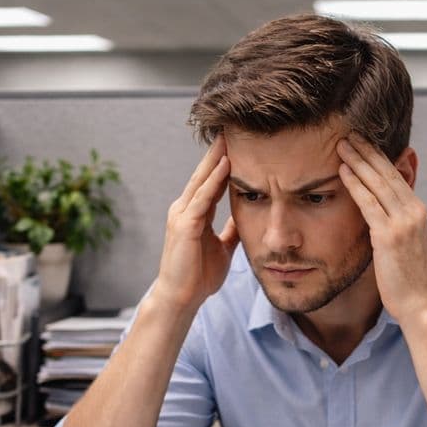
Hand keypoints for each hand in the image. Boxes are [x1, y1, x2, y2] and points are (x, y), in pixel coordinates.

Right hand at [156, 135, 238, 312]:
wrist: (181, 299)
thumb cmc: (198, 277)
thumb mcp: (222, 249)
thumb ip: (230, 231)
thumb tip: (245, 219)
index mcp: (194, 214)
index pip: (210, 181)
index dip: (224, 162)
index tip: (239, 143)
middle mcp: (185, 209)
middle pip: (204, 173)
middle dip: (218, 151)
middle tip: (234, 127)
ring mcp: (182, 215)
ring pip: (202, 180)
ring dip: (217, 158)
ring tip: (231, 136)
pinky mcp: (184, 225)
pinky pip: (201, 198)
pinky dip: (213, 181)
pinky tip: (226, 165)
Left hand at [336, 134, 426, 322]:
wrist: (421, 304)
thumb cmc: (410, 281)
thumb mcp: (406, 246)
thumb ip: (394, 226)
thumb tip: (378, 219)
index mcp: (419, 211)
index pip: (396, 177)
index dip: (379, 158)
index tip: (363, 143)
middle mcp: (414, 211)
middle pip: (387, 173)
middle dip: (367, 151)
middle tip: (349, 134)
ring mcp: (403, 222)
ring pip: (377, 183)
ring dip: (357, 161)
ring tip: (341, 144)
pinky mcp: (389, 235)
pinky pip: (368, 203)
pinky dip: (354, 184)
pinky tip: (342, 171)